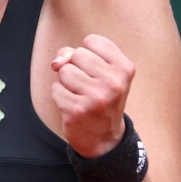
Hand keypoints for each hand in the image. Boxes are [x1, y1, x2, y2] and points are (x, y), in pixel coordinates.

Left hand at [51, 34, 134, 158]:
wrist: (104, 140)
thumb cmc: (101, 99)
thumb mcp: (102, 73)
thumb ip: (77, 55)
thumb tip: (56, 62)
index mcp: (124, 68)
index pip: (92, 41)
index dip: (88, 54)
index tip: (97, 71)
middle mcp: (114, 82)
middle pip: (76, 54)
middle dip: (76, 67)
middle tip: (88, 86)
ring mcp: (96, 97)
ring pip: (64, 70)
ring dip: (66, 82)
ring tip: (80, 95)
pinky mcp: (77, 110)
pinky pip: (55, 89)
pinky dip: (60, 96)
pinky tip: (73, 106)